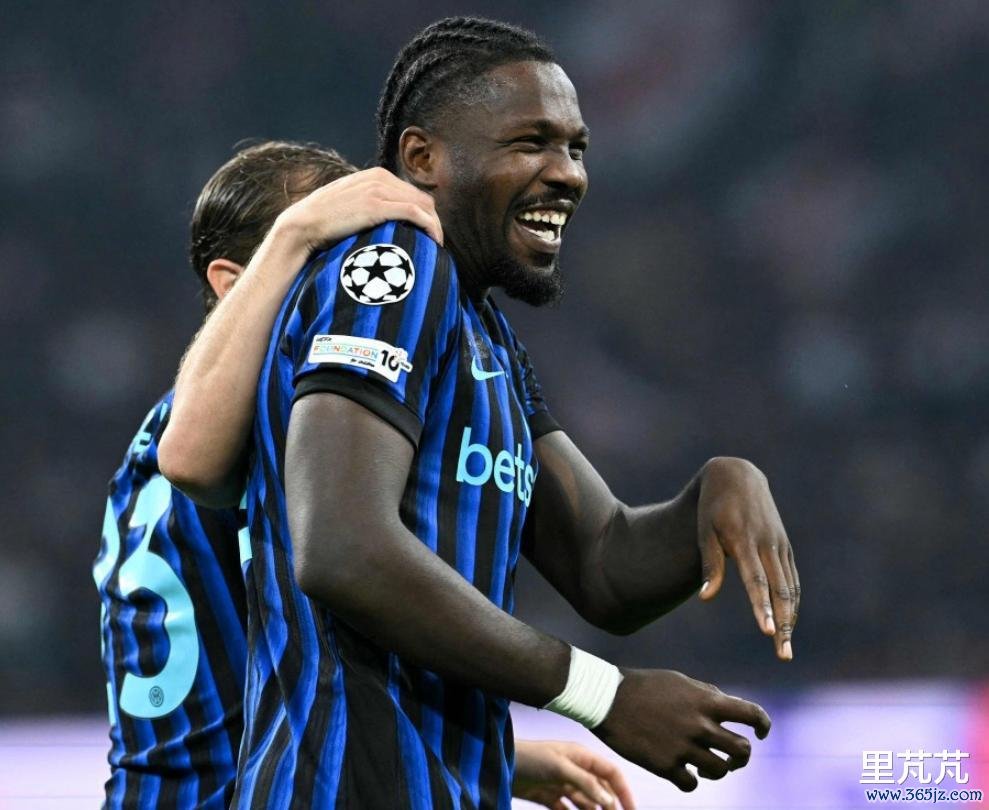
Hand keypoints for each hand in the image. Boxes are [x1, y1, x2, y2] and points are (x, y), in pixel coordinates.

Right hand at [272, 166, 442, 251]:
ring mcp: (378, 189)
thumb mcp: (350, 206)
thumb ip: (369, 206)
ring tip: (436, 246)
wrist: (303, 225)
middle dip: (434, 221)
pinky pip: (415, 213)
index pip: (413, 193)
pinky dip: (429, 226)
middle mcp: (380, 177)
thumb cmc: (325, 223)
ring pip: (423, 205)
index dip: (425, 215)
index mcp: (375, 175)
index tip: (428, 235)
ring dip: (435, 226)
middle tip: (436, 244)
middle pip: (423, 198)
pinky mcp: (377, 205)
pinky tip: (434, 242)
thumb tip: (386, 225)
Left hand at [513, 740, 634, 808]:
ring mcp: (563, 784)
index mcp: (582, 757)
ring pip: (586, 803)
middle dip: (610, 807)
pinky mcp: (549, 797)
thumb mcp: (560, 767)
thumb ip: (585, 782)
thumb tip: (609, 800)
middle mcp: (576, 770)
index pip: (611, 773)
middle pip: (601, 791)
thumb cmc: (531, 758)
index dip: (624, 791)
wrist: (500, 764)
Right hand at [594, 669, 768, 792]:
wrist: (607, 698)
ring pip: (720, 771)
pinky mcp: (664, 766)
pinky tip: (683, 772)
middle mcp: (699, 725)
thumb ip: (706, 695)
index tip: (761, 732)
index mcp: (705, 701)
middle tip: (733, 756)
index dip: (763, 725)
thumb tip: (726, 706)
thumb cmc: (644, 686)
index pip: (751, 714)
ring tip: (706, 767)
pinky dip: (691, 780)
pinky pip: (691, 784)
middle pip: (742, 750)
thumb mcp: (680, 681)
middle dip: (742, 756)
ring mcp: (683, 747)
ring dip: (718, 770)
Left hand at [695, 457, 798, 660]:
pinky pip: (792, 578)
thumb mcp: (705, 531)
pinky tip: (788, 622)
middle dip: (783, 624)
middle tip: (783, 654)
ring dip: (790, 618)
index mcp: (744, 540)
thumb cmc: (713, 508)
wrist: (737, 475)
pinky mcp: (785, 545)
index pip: (756, 580)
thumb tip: (706, 599)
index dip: (762, 607)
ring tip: (785, 648)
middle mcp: (767, 544)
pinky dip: (792, 602)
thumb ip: (710, 565)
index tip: (767, 632)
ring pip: (790, 587)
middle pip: (780, 590)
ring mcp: (780, 544)